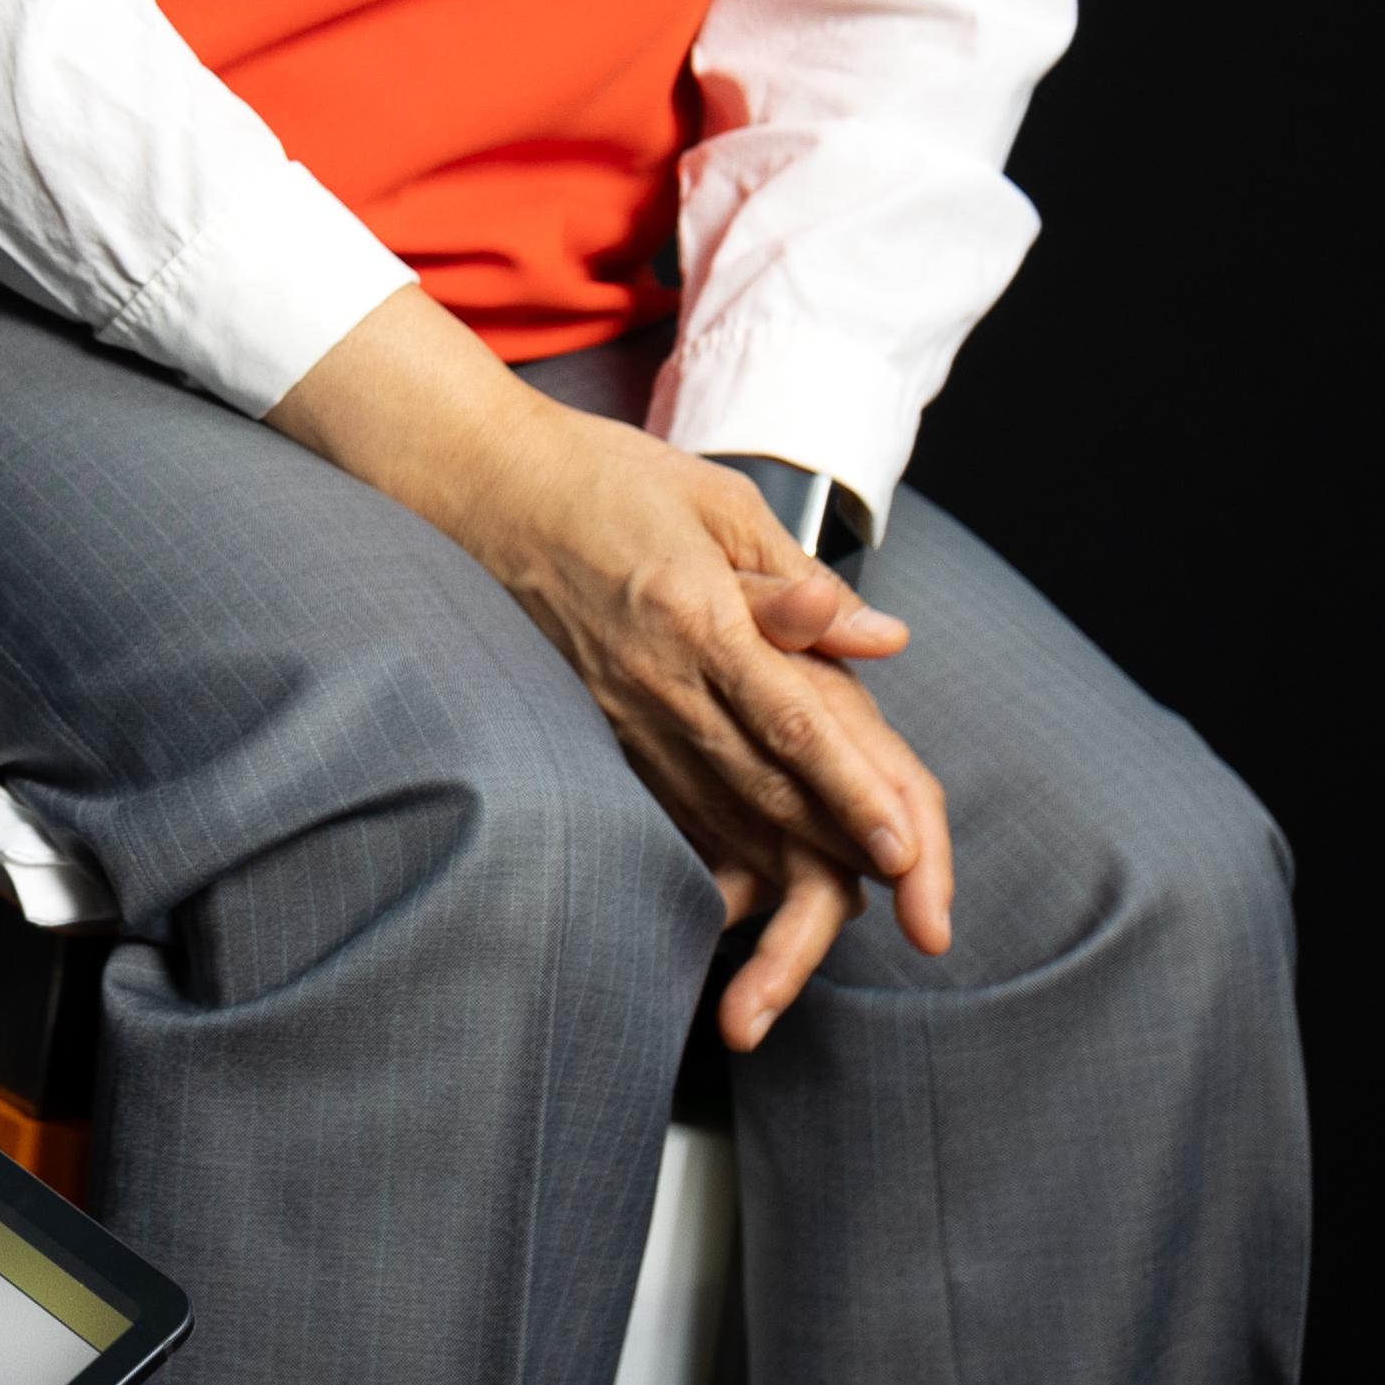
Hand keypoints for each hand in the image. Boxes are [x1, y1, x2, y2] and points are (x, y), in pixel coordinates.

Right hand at [270, 290, 953, 1048]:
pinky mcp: (593, 723)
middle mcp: (657, 675)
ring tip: (855, 907)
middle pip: (764, 783)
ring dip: (788, 862)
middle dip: (840, 850)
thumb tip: (882, 638)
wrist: (475, 484)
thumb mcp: (715, 501)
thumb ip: (797, 581)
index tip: (906, 847)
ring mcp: (617, 708)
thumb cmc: (604, 476)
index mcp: (696, 612)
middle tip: (909, 906)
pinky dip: (720, 844)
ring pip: (716, 805)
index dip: (852, 789)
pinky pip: (666, 798)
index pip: (793, 720)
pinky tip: (761, 879)